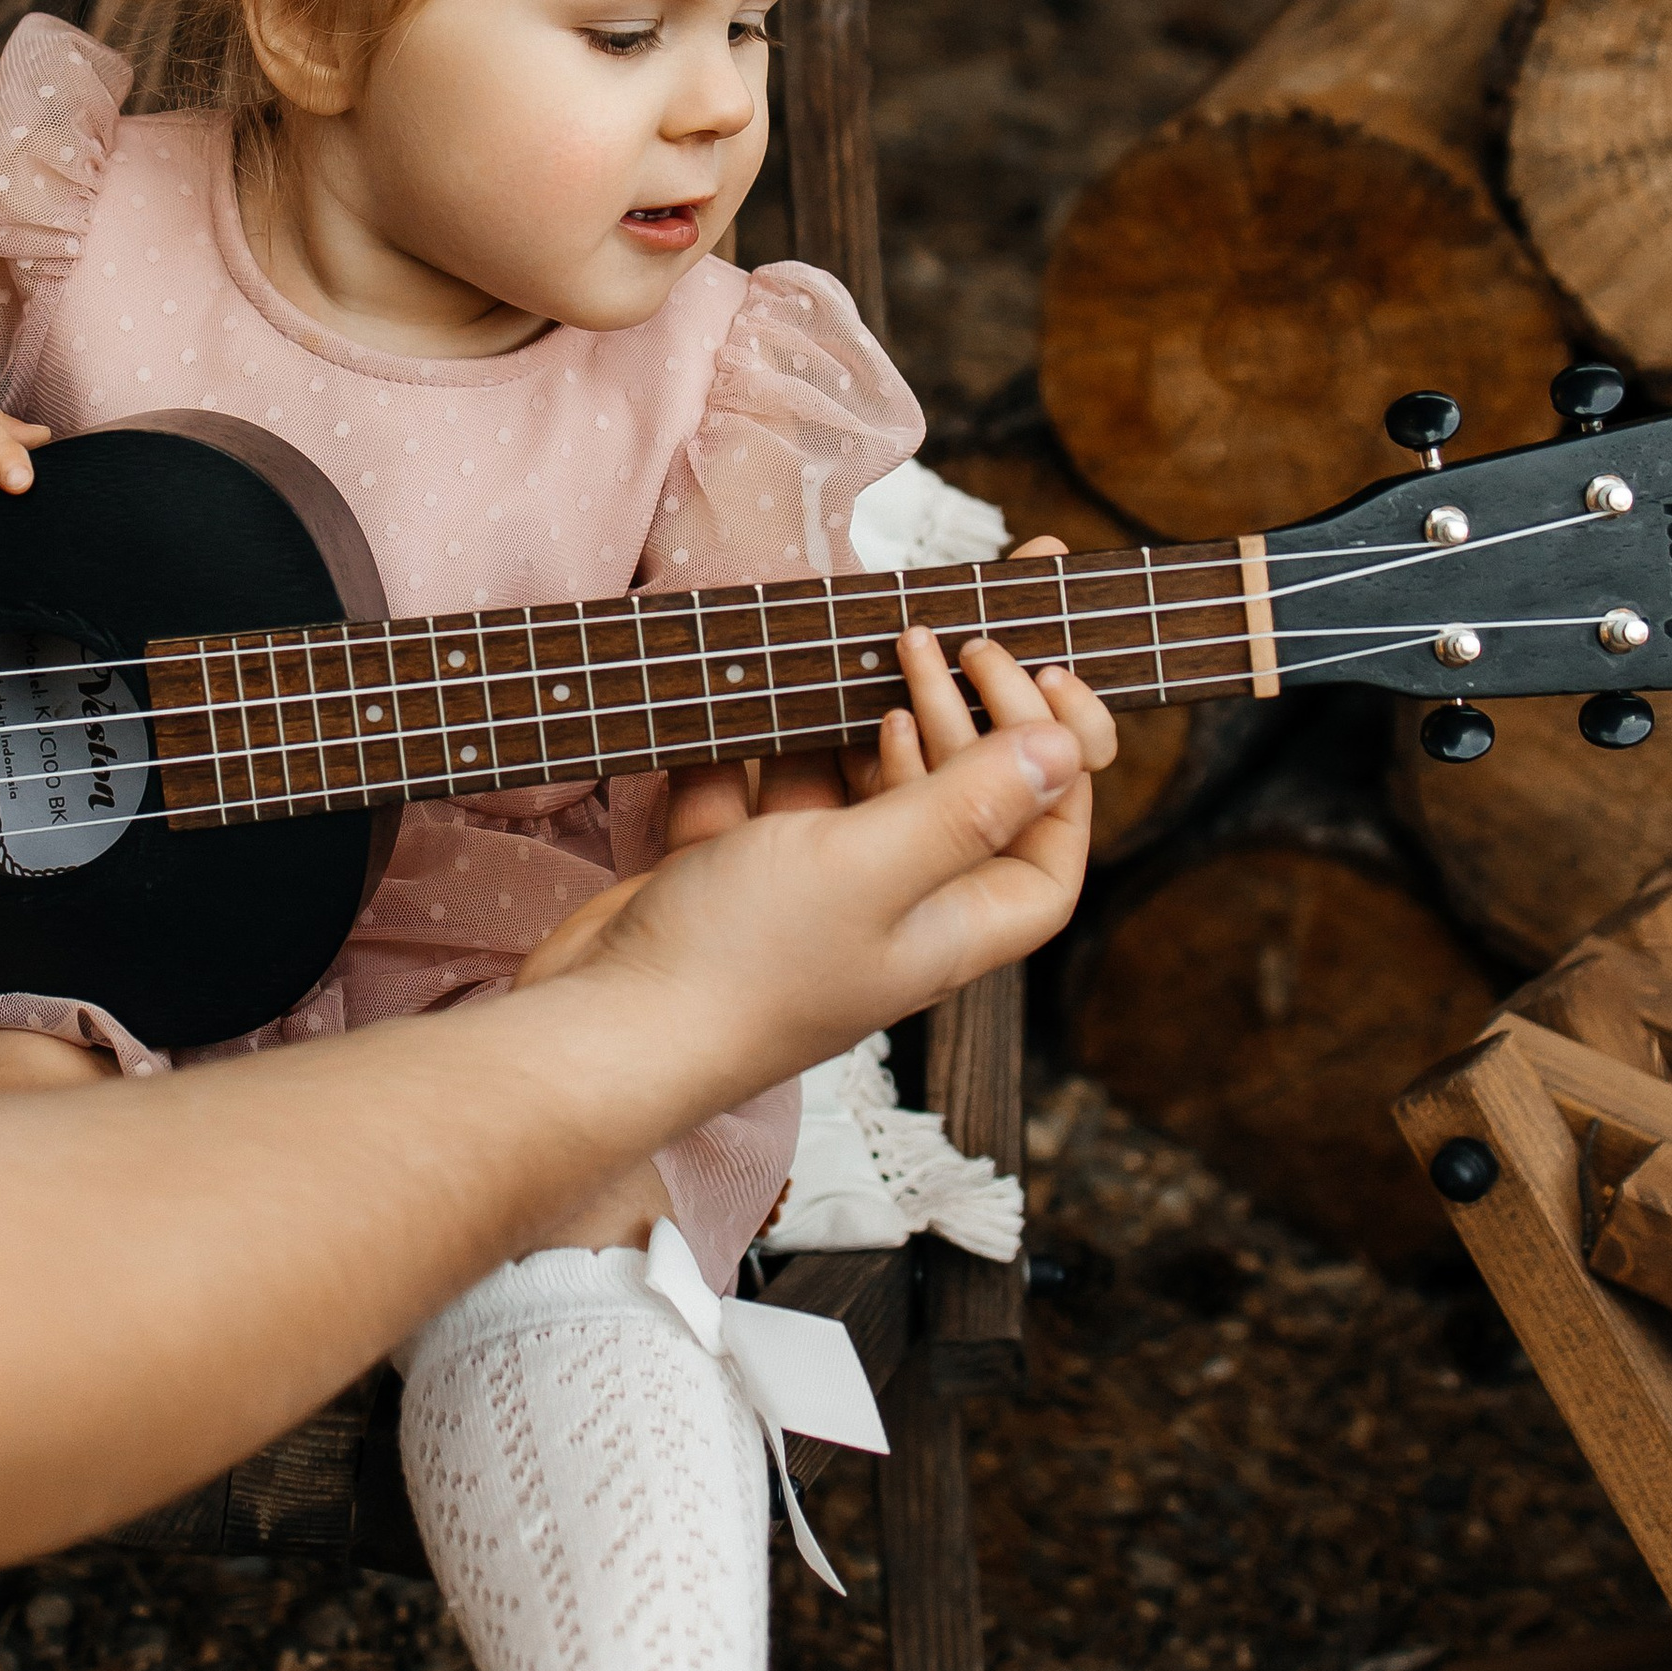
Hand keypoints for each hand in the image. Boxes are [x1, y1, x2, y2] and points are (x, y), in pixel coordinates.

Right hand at [525, 638, 1114, 1096]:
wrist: (603, 1028)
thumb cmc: (741, 967)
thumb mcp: (869, 867)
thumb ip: (968, 805)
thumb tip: (1068, 751)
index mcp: (947, 928)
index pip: (1046, 850)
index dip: (1060, 771)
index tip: (1041, 680)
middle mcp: (889, 912)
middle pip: (956, 807)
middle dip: (959, 718)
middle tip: (937, 642)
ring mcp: (808, 896)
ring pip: (858, 792)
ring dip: (863, 721)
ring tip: (867, 650)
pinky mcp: (734, 876)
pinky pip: (766, 795)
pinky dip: (764, 745)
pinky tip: (759, 696)